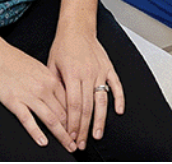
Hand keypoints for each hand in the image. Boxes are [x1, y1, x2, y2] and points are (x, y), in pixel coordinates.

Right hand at [0, 40, 76, 152]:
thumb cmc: (16, 61)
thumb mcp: (40, 68)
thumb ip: (52, 83)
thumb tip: (62, 96)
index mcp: (51, 80)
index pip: (70, 103)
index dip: (77, 118)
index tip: (81, 128)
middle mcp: (43, 89)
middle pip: (63, 114)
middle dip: (73, 130)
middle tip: (79, 142)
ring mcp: (29, 96)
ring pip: (51, 119)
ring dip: (61, 135)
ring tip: (68, 146)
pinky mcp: (15, 102)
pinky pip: (29, 120)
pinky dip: (37, 133)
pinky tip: (43, 142)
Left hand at [48, 29, 124, 148]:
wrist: (77, 28)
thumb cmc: (63, 46)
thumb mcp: (51, 65)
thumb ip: (56, 86)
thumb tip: (56, 109)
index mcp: (72, 74)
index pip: (73, 105)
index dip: (72, 123)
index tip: (70, 136)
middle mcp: (88, 74)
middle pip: (87, 107)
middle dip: (83, 128)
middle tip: (81, 142)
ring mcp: (100, 71)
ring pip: (102, 101)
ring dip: (100, 120)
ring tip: (97, 135)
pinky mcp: (108, 68)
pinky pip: (117, 86)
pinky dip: (119, 99)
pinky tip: (119, 112)